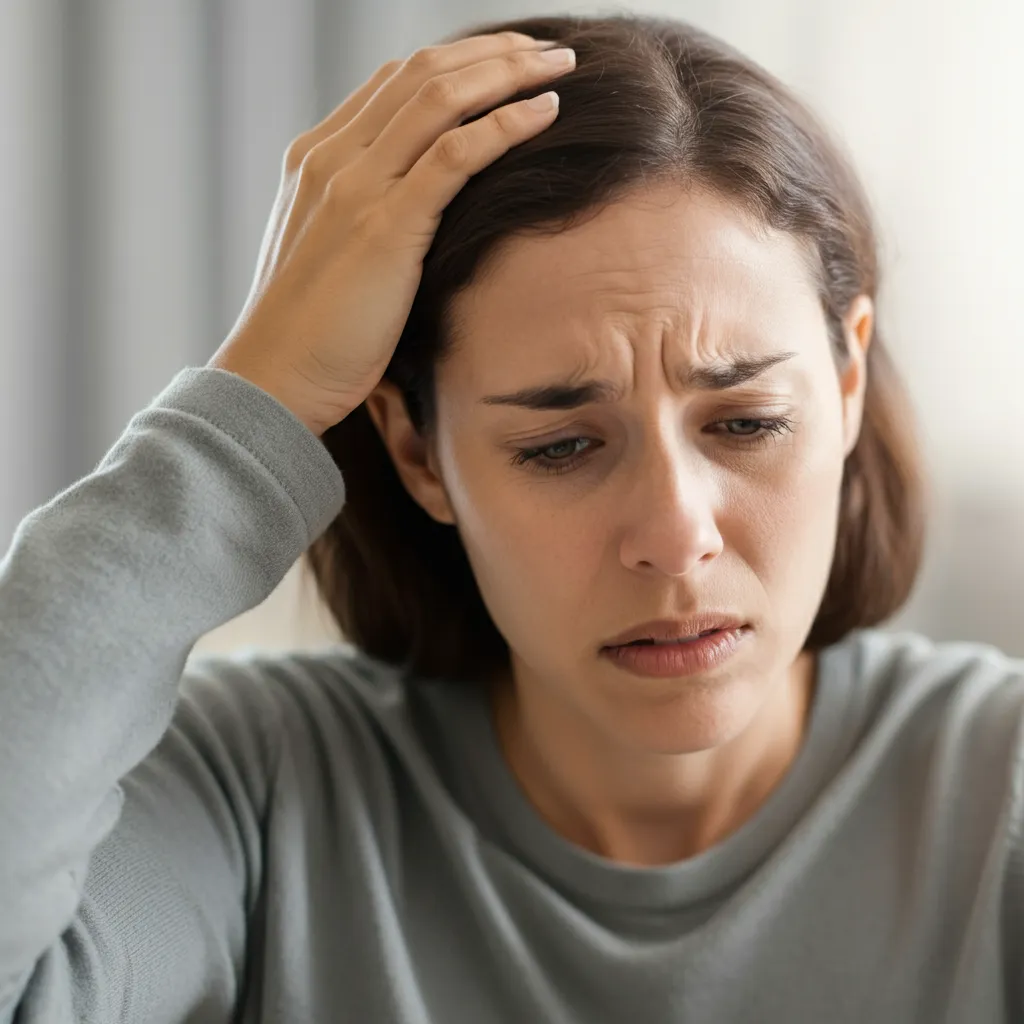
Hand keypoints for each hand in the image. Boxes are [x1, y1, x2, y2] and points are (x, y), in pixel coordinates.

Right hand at [208, 31, 575, 436]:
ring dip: (509, 72)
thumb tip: (414, 211)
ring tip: (559, 67)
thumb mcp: (329, 255)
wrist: (273, 377)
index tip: (506, 63)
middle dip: (494, 52)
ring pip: (442, 98)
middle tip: (547, 50)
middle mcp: (333, 158)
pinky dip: (504, 125)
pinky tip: (543, 114)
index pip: (394, 83)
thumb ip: (362, 216)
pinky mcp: (385, 226)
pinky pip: (456, 155)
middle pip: (422, 74)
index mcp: (316, 159)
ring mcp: (356, 186)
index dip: (457, 62)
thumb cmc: (309, 332)